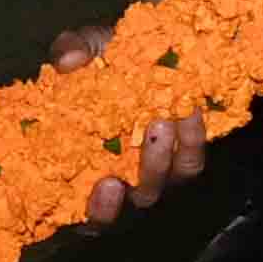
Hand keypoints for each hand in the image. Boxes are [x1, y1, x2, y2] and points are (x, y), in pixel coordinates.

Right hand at [47, 23, 204, 220]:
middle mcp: (127, 181)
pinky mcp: (186, 154)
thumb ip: (70, 50)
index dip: (101, 209)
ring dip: (170, 154)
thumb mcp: (84, 48)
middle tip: (153, 129)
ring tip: (168, 118)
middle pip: (140, 199)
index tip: (107, 184)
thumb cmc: (103, 61)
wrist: (141, 52)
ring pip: (170, 181)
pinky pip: (192, 159)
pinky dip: (193, 138)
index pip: (94, 213)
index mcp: (91, 171)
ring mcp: (159, 169)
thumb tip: (69, 60)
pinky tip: (191, 110)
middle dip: (149, 170)